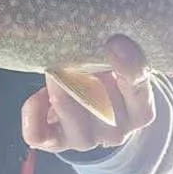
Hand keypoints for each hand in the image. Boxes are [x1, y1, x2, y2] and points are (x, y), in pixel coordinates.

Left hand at [21, 34, 155, 152]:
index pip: (138, 91)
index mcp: (140, 111)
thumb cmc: (110, 76)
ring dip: (58, 87)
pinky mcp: (56, 142)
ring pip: (68, 113)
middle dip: (82, 73)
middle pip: (99, 102)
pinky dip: (33, 112)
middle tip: (72, 52)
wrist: (93, 108)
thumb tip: (110, 31)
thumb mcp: (120, 63)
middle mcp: (116, 132)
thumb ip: (119, 49)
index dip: (128, 66)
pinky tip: (38, 96)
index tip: (115, 42)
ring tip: (54, 70)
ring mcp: (86, 140)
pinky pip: (38, 134)